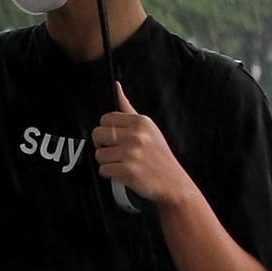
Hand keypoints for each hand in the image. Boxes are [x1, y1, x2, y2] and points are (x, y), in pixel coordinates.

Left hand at [93, 83, 196, 207]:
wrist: (173, 183)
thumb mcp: (148, 129)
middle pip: (98, 134)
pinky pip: (103, 170)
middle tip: (115, 152)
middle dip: (103, 145)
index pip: (105, 119)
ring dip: (107, 162)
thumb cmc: (159, 156)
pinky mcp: (128, 170)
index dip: (106, 130)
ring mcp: (132, 153)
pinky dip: (110, 174)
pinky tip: (123, 173)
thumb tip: (116, 87)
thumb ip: (128, 109)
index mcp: (140, 122)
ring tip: (122, 163)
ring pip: (99, 154)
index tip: (114, 138)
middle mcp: (136, 135)